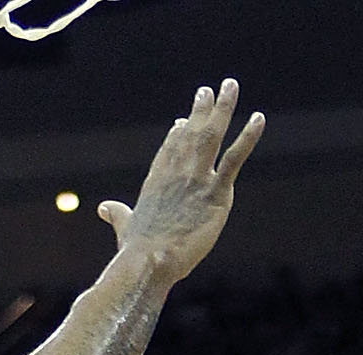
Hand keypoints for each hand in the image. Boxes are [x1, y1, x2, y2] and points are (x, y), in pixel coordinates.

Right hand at [101, 79, 265, 285]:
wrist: (149, 261)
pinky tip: (258, 119)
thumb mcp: (124, 226)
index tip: (183, 121)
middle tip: (208, 90)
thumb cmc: (135, 251)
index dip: (178, 134)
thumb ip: (117, 213)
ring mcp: (197, 179)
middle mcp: (177, 172)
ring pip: (212, 135)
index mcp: (157, 179)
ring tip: (230, 85)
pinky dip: (248, 138)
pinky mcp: (216, 194)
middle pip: (191, 132)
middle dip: (201, 109)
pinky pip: (235, 159)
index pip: (170, 149)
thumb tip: (103, 208)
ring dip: (222, 108)